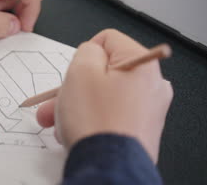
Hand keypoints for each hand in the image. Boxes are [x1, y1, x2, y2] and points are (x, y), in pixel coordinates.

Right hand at [36, 29, 172, 162]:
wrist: (108, 166)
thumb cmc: (96, 122)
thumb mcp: (81, 71)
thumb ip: (86, 51)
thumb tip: (92, 52)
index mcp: (142, 64)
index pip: (108, 40)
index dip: (84, 54)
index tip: (75, 72)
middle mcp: (152, 85)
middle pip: (104, 72)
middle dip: (74, 85)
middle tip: (54, 99)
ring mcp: (147, 110)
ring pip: (103, 95)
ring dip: (77, 104)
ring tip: (57, 121)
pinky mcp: (139, 130)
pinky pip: (110, 114)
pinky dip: (91, 119)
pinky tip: (74, 131)